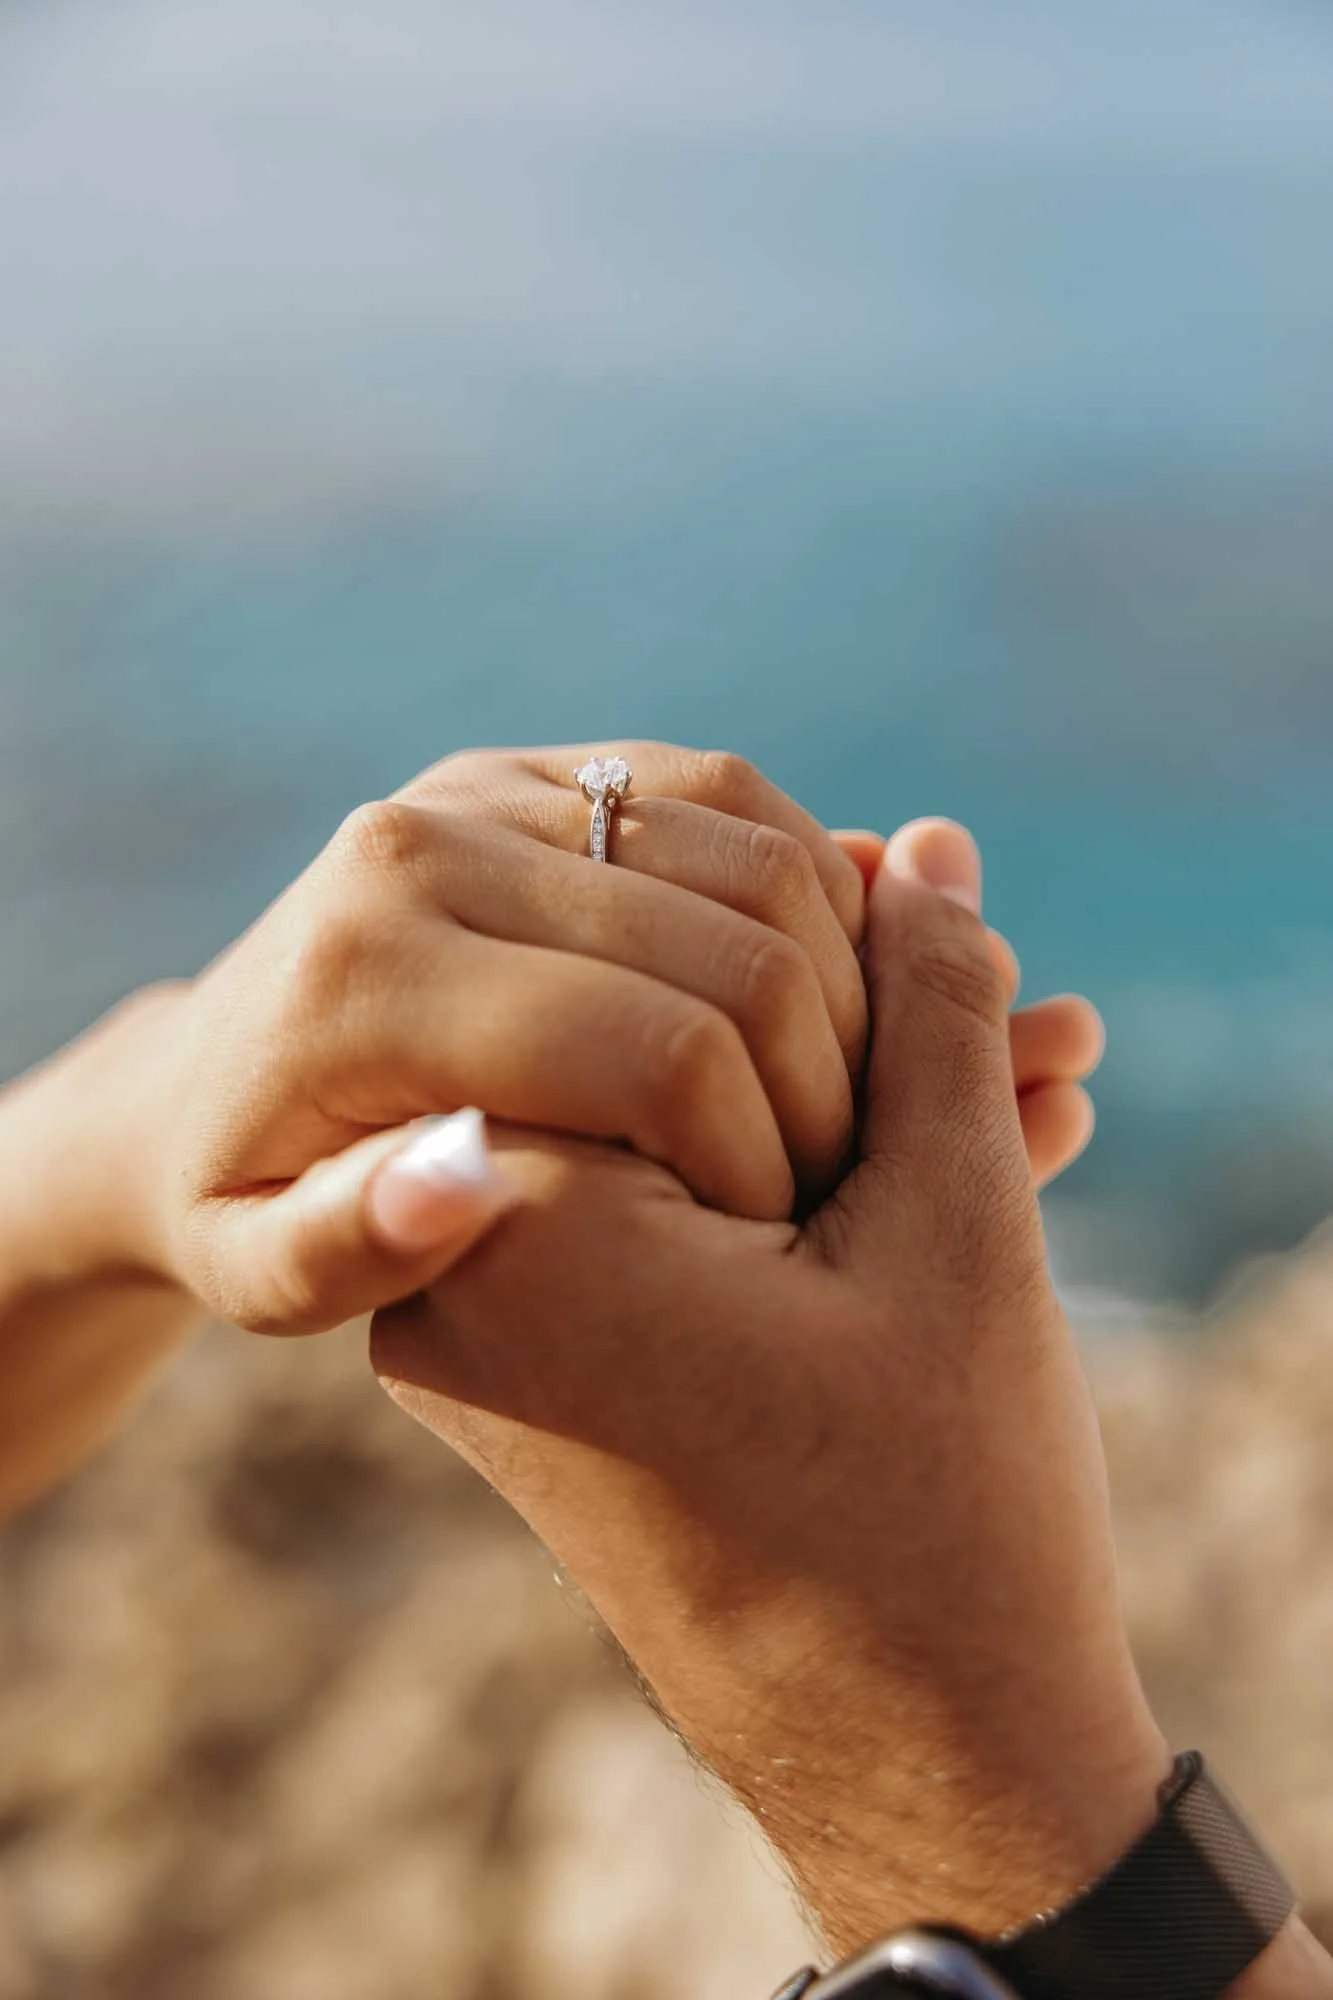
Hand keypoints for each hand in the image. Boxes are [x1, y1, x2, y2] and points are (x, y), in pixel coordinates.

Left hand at [18, 749, 1097, 1338]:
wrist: (199, 1073)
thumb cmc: (243, 1204)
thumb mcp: (264, 1276)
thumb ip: (353, 1246)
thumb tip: (468, 1175)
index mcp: (372, 978)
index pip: (654, 1052)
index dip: (762, 1151)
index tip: (781, 1236)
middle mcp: (426, 847)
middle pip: (729, 947)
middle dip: (828, 1072)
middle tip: (839, 1172)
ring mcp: (485, 786)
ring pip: (754, 851)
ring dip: (844, 974)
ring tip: (839, 1088)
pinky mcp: (533, 766)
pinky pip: (727, 796)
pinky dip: (810, 887)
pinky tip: (818, 992)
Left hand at [370, 819, 1166, 1951]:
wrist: (902, 1755)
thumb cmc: (936, 1520)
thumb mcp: (957, 1248)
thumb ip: (926, 1020)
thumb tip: (917, 849)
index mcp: (521, 1217)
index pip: (682, 971)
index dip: (855, 977)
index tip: (975, 1027)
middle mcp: (462, 1244)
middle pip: (666, 1006)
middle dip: (861, 1004)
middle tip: (1016, 1026)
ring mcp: (489, 1285)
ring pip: (671, 1083)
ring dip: (846, 1065)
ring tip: (1014, 1081)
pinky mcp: (541, 1314)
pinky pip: (659, 1169)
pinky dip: (794, 1142)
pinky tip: (940, 1132)